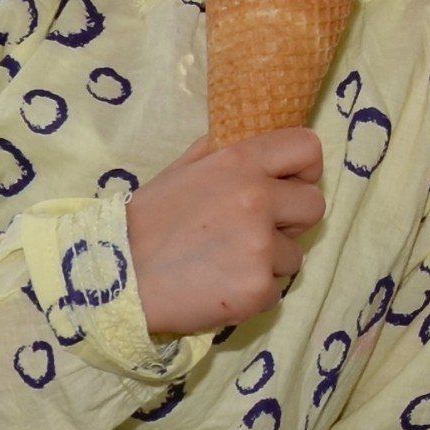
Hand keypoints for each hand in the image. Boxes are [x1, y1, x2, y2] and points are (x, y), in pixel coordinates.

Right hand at [124, 132, 326, 334]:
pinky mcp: (257, 288)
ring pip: (295, 255)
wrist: (115, 278)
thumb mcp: (180, 170)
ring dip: (268, 262)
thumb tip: (251, 136)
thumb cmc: (146, 223)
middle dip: (290, 221)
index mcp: (239, 162)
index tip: (290, 186)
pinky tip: (218, 287)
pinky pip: (275, 290)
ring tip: (224, 263)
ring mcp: (259, 246)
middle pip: (314, 206)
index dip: (304, 170)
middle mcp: (256, 198)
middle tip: (251, 232)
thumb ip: (220, 151)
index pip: (307, 148)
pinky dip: (252, 294)